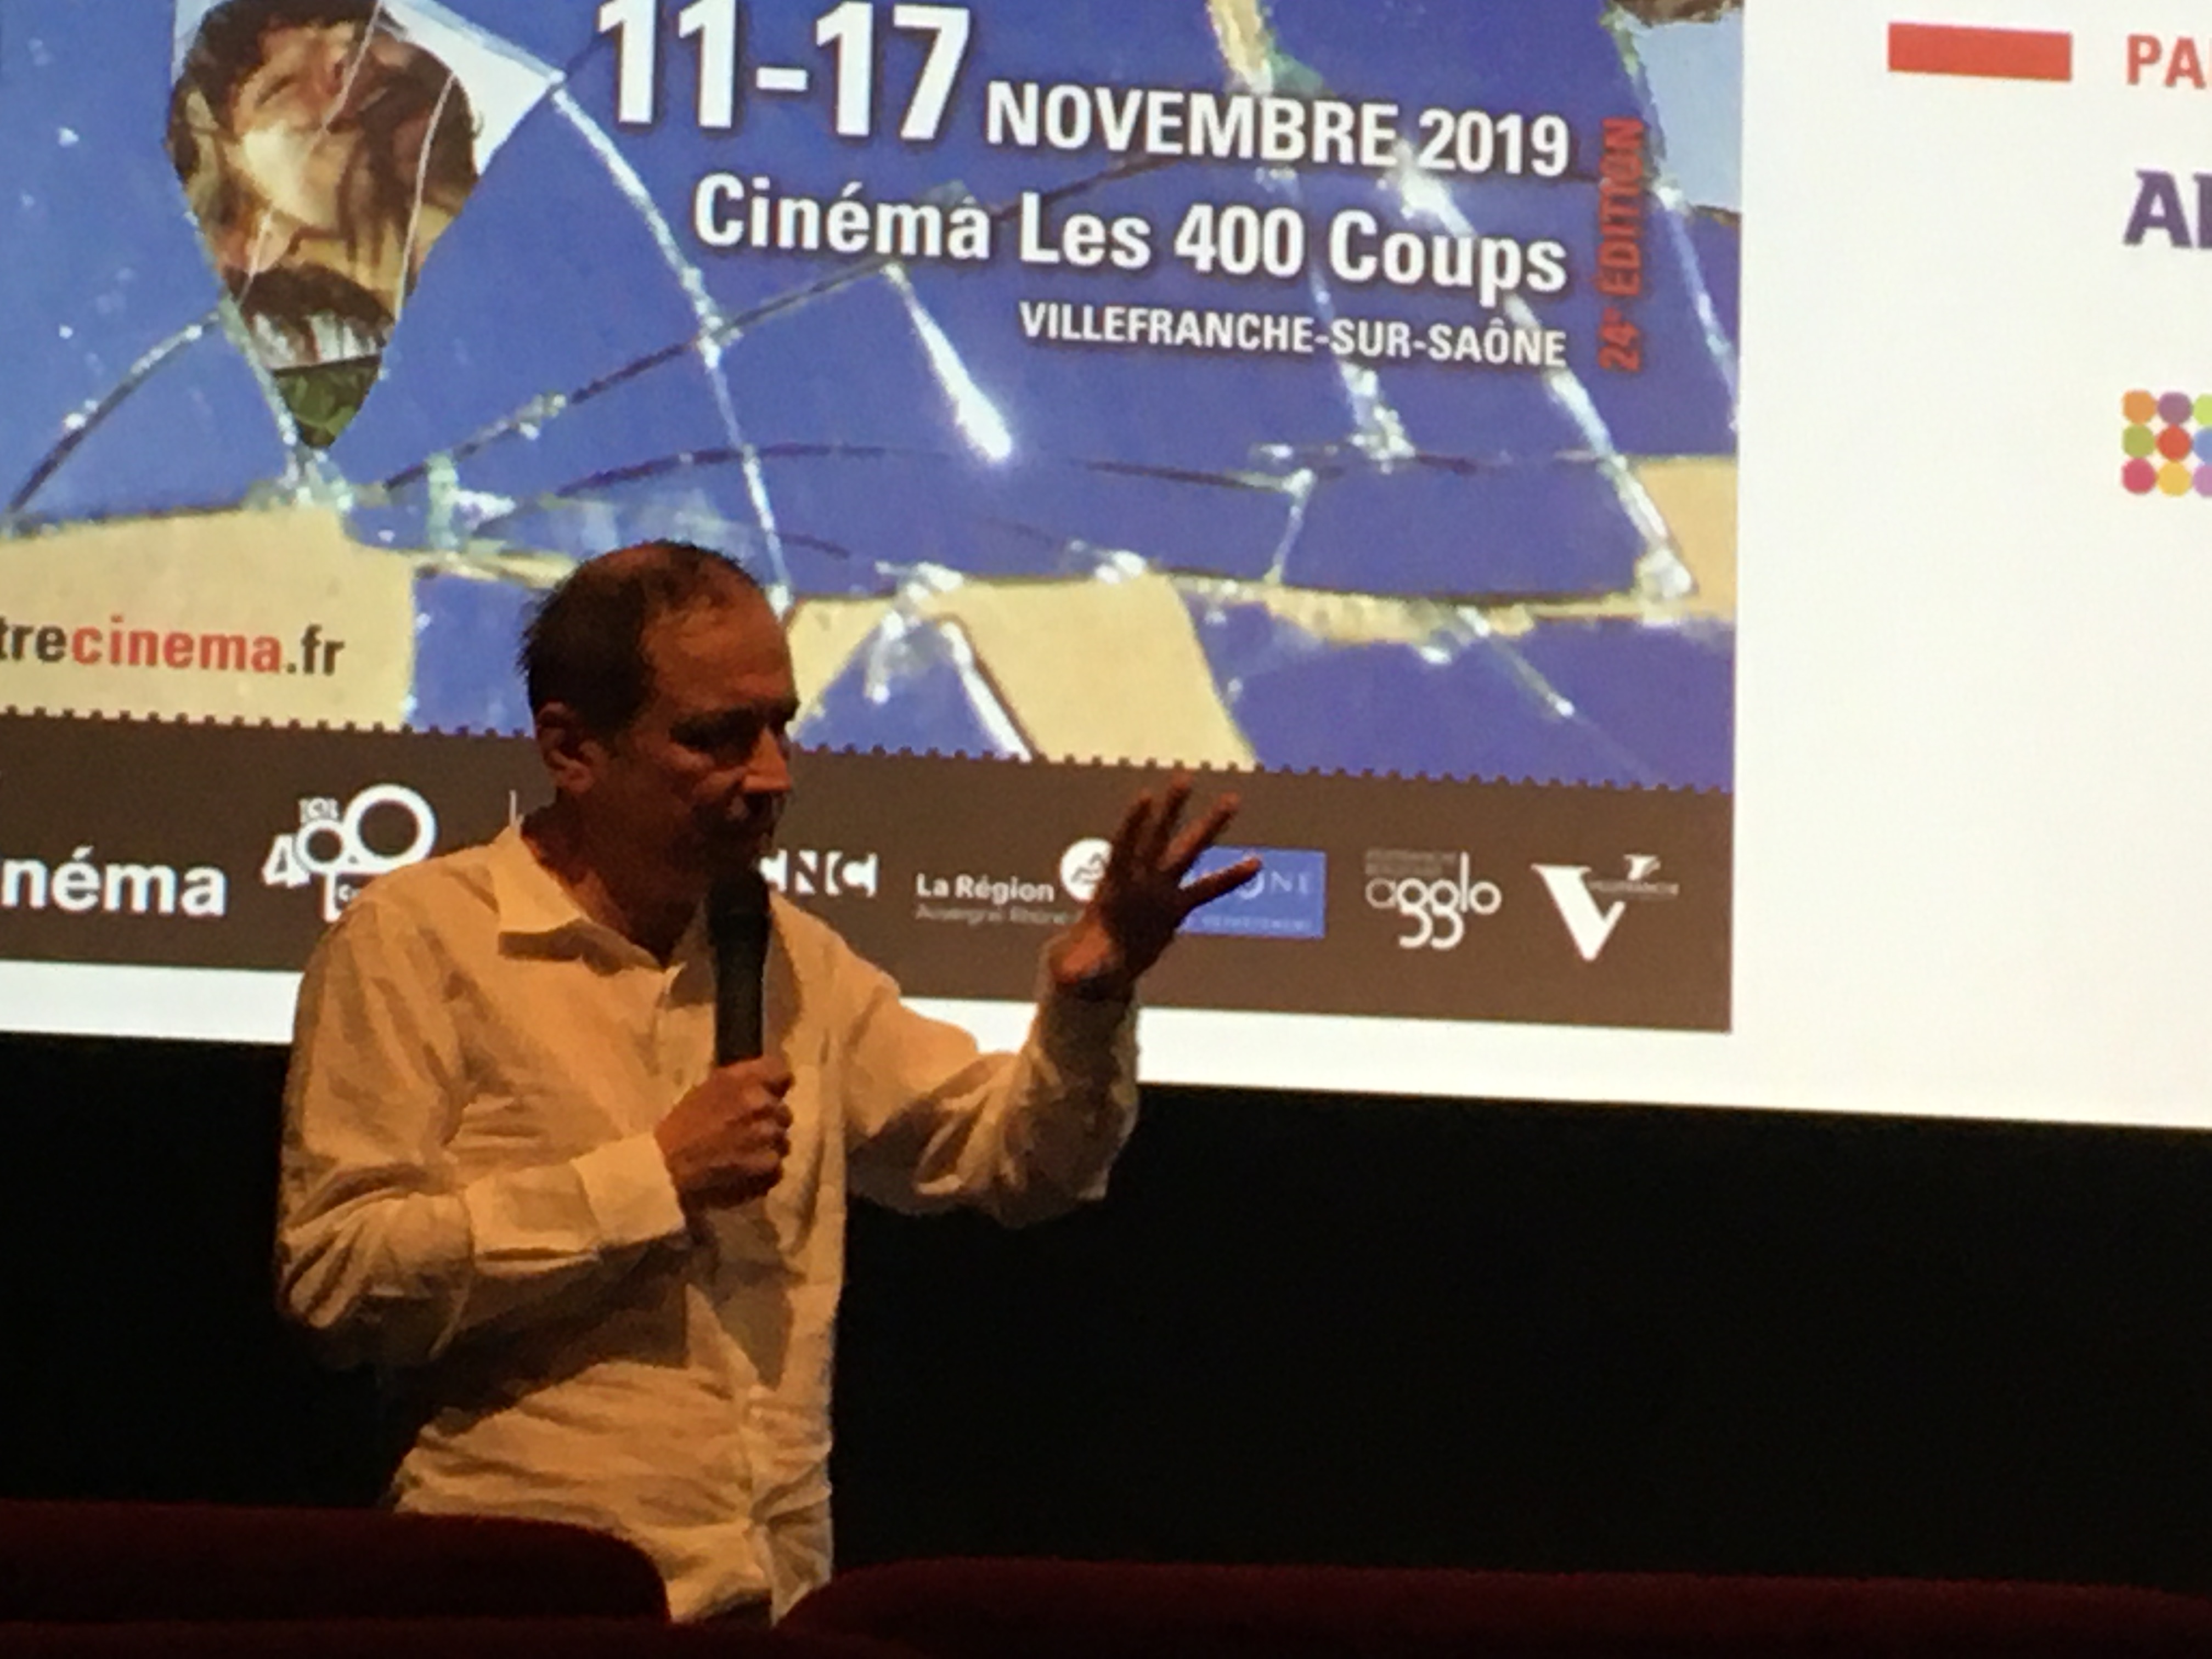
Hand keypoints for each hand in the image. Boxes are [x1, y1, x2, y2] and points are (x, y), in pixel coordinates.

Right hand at [655, 1058, 793, 1207]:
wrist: (664, 1171)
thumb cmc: (678, 1131)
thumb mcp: (703, 1092)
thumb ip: (738, 1085)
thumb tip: (763, 1084)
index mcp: (742, 1081)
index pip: (781, 1072)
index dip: (776, 1085)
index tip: (769, 1094)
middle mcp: (760, 1104)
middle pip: (783, 1111)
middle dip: (767, 1122)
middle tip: (743, 1134)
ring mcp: (768, 1136)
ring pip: (781, 1140)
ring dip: (766, 1148)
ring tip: (739, 1157)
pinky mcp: (770, 1166)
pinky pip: (777, 1166)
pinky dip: (763, 1171)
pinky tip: (741, 1174)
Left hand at [1047, 774, 1260, 1000]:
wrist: (1105, 967)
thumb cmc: (1086, 961)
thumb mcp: (1080, 967)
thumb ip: (1081, 968)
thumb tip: (1071, 978)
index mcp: (1113, 887)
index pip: (1123, 849)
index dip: (1132, 824)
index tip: (1144, 797)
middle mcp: (1139, 879)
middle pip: (1157, 838)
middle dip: (1170, 810)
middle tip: (1184, 778)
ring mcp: (1161, 889)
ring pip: (1188, 852)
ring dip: (1209, 827)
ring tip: (1232, 799)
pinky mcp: (1178, 906)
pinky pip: (1209, 889)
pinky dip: (1231, 877)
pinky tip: (1255, 861)